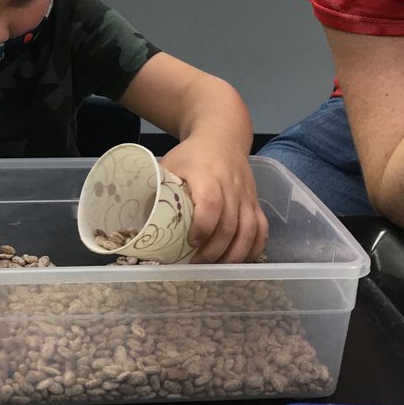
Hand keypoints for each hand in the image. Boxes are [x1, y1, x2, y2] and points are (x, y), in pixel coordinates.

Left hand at [159, 138, 267, 264]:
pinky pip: (262, 229)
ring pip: (250, 231)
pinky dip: (254, 249)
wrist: (223, 137)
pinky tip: (239, 260)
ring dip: (234, 255)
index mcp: (207, 175)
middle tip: (197, 264)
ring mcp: (246, 196)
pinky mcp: (255, 203)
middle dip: (214, 251)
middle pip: (230, 224)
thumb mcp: (170, 164)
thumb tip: (141, 221)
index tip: (190, 242)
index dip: (202, 227)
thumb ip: (159, 189)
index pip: (211, 204)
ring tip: (216, 267)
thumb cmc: (192, 155)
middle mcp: (231, 187)